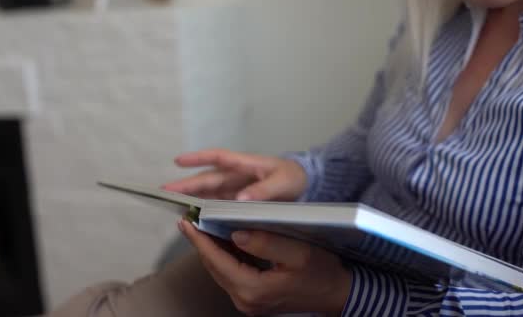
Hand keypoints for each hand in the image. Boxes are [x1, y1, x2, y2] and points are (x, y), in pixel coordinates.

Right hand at [163, 149, 306, 200]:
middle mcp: (237, 176)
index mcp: (245, 165)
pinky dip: (207, 210)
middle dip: (186, 184)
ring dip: (192, 198)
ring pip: (210, 193)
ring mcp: (237, 189)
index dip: (198, 158)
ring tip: (172, 205)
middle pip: (208, 179)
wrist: (307, 186)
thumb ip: (264, 191)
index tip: (177, 161)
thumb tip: (240, 199)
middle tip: (164, 191)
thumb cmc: (294, 178)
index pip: (218, 158)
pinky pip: (219, 205)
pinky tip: (195, 218)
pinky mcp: (240, 202)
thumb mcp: (283, 182)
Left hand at [178, 219, 351, 315]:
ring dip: (211, 250)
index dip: (200, 240)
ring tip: (202, 227)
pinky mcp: (253, 300)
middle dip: (201, 243)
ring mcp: (248, 303)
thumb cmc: (321, 272)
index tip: (186, 221)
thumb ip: (265, 242)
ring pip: (220, 272)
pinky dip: (224, 258)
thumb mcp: (298, 252)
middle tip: (190, 219)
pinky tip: (223, 241)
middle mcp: (245, 300)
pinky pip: (231, 276)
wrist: (337, 294)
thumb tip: (235, 234)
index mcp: (253, 289)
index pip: (218, 260)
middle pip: (214, 267)